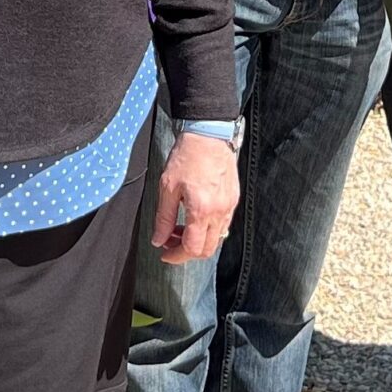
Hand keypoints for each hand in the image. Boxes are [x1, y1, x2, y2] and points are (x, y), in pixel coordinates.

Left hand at [153, 132, 238, 263]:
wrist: (209, 134)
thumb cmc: (187, 156)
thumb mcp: (167, 187)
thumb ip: (163, 218)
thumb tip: (158, 240)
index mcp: (201, 210)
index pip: (192, 248)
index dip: (176, 256)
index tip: (164, 254)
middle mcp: (219, 212)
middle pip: (207, 250)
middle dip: (187, 252)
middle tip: (170, 242)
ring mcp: (229, 206)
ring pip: (217, 239)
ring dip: (198, 241)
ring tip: (180, 228)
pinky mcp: (233, 199)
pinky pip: (223, 224)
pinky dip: (208, 229)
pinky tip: (194, 218)